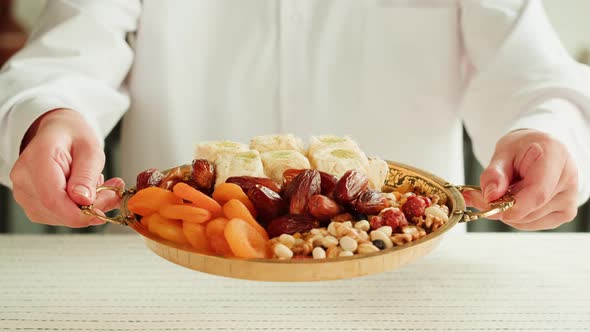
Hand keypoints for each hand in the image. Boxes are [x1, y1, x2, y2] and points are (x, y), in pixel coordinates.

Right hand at [10, 108, 123, 226]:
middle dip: (90, 209)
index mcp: (37, 159)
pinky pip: (57, 216)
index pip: (53, 199)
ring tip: (98, 186)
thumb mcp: (90, 149)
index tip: (103, 213)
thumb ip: (87, 174)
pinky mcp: (31, 203)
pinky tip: (86, 192)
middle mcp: (23, 179)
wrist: (59, 132)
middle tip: (113, 191)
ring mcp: (24, 193)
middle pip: (57, 211)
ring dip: (85, 208)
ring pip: (59, 217)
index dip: (79, 214)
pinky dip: (77, 209)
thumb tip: (83, 201)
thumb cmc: (74, 137)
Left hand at [464, 129, 577, 229]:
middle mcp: (568, 179)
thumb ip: (494, 173)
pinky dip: (515, 217)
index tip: (488, 205)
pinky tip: (513, 199)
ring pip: (527, 221)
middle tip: (478, 195)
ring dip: (505, 212)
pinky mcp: (565, 213)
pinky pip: (531, 224)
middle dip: (499, 207)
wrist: (540, 150)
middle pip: (530, 210)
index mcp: (555, 156)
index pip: (538, 192)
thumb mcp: (503, 152)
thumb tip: (490, 196)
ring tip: (501, 192)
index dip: (513, 206)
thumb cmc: (523, 149)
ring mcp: (570, 199)